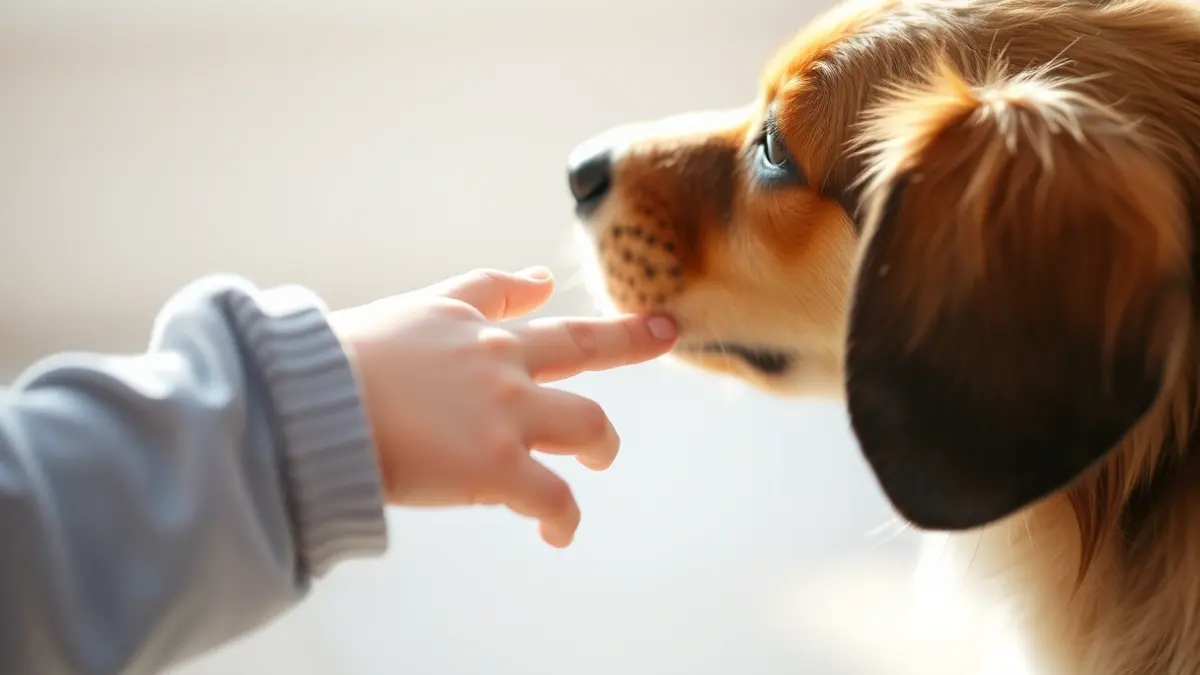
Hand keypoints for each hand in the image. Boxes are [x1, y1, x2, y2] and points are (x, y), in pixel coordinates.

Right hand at [332, 267, 676, 547]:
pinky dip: (562, 518)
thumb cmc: (335, 364)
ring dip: (599, 445)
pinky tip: (557, 532)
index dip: (540, 295)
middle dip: (631, 338)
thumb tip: (535, 279)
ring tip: (595, 462)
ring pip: (588, 425)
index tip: (569, 294)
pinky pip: (554, 499)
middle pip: (582, 344)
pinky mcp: (497, 466)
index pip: (516, 300)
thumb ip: (471, 296)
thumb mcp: (407, 312)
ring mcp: (505, 412)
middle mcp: (499, 360)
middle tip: (666, 333)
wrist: (313, 403)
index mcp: (466, 325)